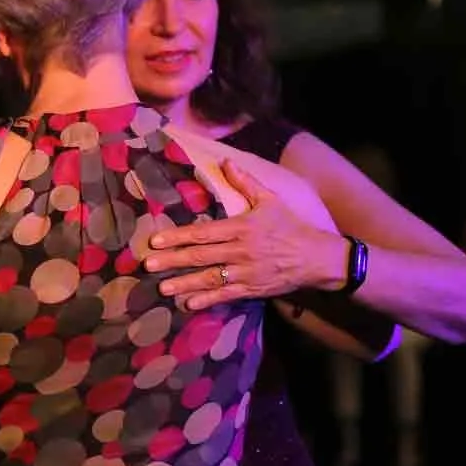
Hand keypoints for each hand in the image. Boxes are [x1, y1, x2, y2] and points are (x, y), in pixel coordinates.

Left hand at [143, 161, 347, 310]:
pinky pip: (226, 296)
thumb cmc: (291, 226)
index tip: (156, 240)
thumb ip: (245, 182)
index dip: (178, 236)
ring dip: (184, 283)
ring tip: (162, 288)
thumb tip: (225, 161)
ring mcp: (246, 272)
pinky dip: (208, 300)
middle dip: (172, 261)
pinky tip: (189, 303)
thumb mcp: (270, 200)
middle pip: (200, 256)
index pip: (204, 232)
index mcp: (242, 227)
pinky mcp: (253, 289)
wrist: (317, 257)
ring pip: (210, 278)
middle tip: (148, 265)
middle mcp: (240, 250)